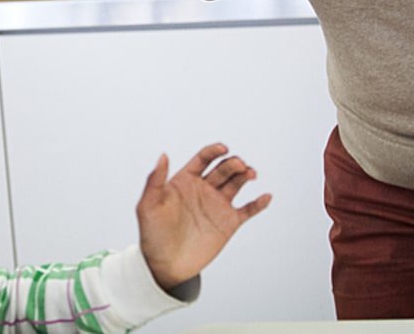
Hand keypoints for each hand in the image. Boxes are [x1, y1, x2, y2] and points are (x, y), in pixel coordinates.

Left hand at [136, 143, 271, 290]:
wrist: (166, 265)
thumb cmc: (153, 234)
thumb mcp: (148, 206)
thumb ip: (155, 181)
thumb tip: (163, 155)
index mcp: (185, 180)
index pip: (204, 158)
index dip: (214, 150)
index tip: (223, 148)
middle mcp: (204, 189)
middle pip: (224, 168)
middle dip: (234, 164)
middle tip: (239, 166)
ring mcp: (217, 205)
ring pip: (237, 183)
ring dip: (246, 175)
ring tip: (250, 174)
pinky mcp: (229, 222)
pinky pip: (248, 210)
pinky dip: (259, 203)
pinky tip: (266, 197)